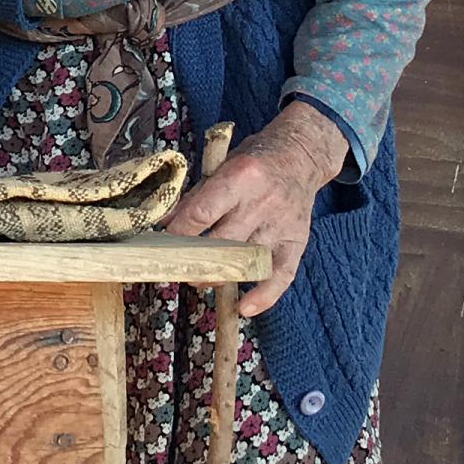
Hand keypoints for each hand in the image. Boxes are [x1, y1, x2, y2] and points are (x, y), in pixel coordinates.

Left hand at [164, 100, 350, 315]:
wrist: (301, 155)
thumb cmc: (254, 160)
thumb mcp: (221, 167)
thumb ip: (195, 197)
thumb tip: (164, 222)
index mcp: (240, 177)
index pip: (202, 213)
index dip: (179, 232)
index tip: (162, 243)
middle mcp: (263, 202)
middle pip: (223, 242)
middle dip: (196, 260)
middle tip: (178, 267)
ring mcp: (282, 225)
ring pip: (248, 262)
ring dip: (221, 276)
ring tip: (201, 280)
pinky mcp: (297, 242)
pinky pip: (282, 275)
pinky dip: (264, 295)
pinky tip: (245, 307)